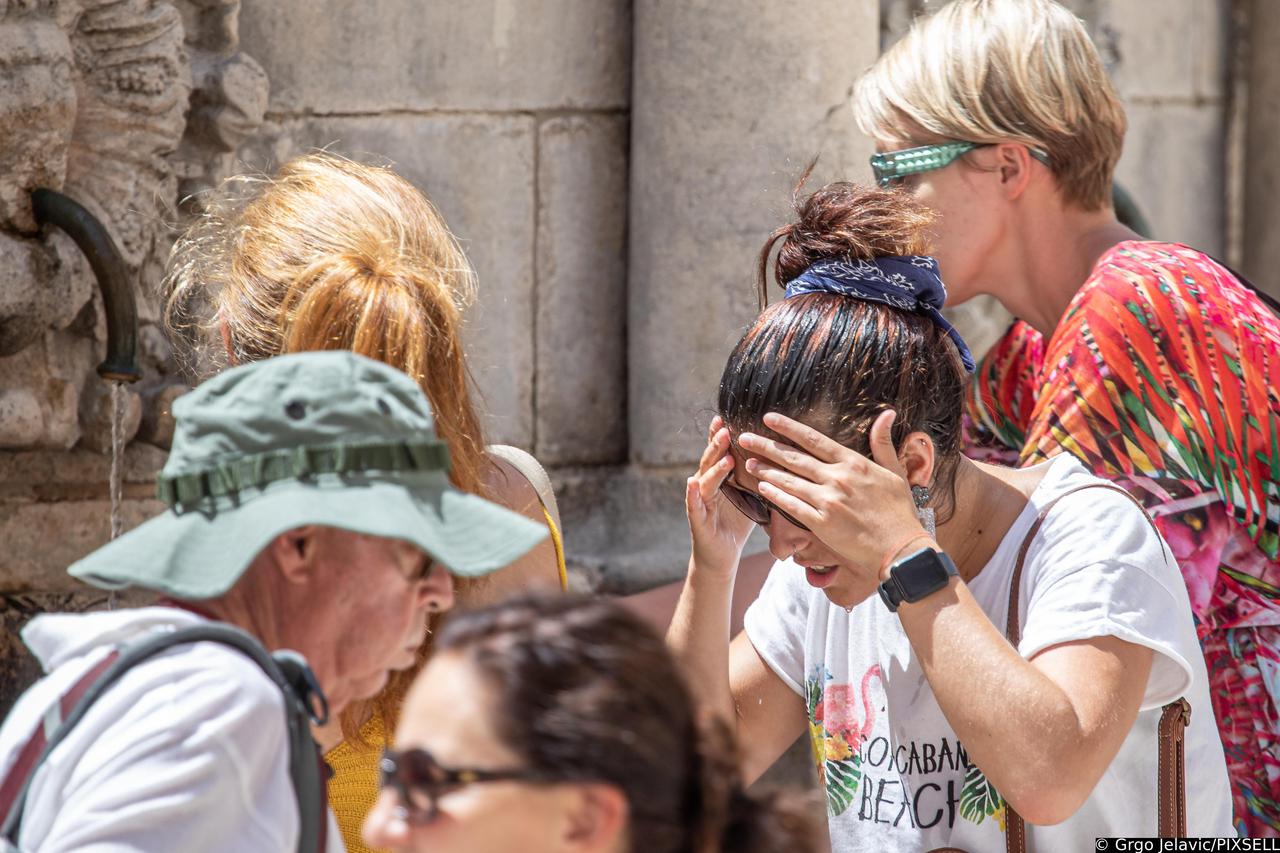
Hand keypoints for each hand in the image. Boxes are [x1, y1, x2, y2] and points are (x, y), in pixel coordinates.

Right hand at [686, 416, 755, 576]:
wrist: (721, 557)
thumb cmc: (735, 525)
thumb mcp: (750, 497)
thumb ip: (755, 478)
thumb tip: (780, 459)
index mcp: (719, 479)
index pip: (719, 453)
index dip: (720, 436)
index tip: (727, 418)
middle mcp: (706, 486)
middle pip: (711, 461)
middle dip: (717, 444)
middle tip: (726, 428)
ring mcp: (699, 502)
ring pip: (704, 479)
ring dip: (713, 466)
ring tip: (724, 455)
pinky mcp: (697, 520)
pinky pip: (693, 504)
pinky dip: (691, 493)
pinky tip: (692, 482)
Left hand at [739, 410, 931, 578]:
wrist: (901, 548)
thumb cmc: (899, 512)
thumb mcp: (895, 472)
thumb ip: (883, 443)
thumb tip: (886, 413)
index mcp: (853, 464)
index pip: (814, 440)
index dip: (789, 428)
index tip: (769, 418)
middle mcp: (837, 478)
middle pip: (794, 458)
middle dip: (767, 446)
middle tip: (745, 438)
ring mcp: (828, 501)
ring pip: (789, 481)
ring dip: (766, 471)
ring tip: (749, 463)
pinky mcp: (822, 524)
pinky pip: (792, 506)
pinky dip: (776, 495)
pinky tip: (762, 488)